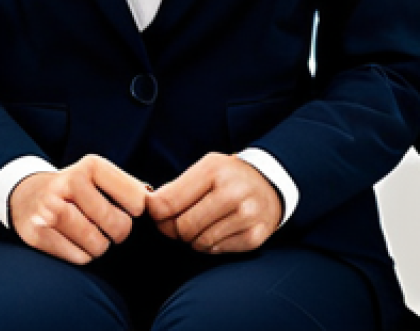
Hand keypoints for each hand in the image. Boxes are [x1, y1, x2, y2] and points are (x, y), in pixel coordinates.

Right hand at [8, 154, 148, 264]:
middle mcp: (70, 182)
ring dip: (98, 245)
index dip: (135, 211)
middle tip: (105, 224)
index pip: (136, 200)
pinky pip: (79, 258)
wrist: (27, 195)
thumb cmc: (75, 190)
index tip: (125, 208)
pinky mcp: (38, 232)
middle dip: (117, 232)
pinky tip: (70, 240)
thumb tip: (155, 202)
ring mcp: (51, 208)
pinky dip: (81, 255)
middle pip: (118, 226)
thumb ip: (128, 187)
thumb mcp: (99, 176)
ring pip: (98, 245)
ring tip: (86, 231)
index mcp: (91, 165)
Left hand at [146, 153, 281, 253]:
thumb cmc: (228, 176)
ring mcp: (245, 216)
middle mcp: (231, 192)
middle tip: (175, 224)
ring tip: (198, 225)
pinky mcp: (254, 236)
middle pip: (182, 227)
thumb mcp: (205, 168)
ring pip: (198, 243)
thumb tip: (150, 209)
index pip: (168, 201)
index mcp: (213, 170)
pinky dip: (210, 245)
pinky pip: (216, 251)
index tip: (154, 214)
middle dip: (173, 229)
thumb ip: (177, 188)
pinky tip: (216, 230)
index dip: (155, 213)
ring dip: (192, 239)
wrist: (269, 183)